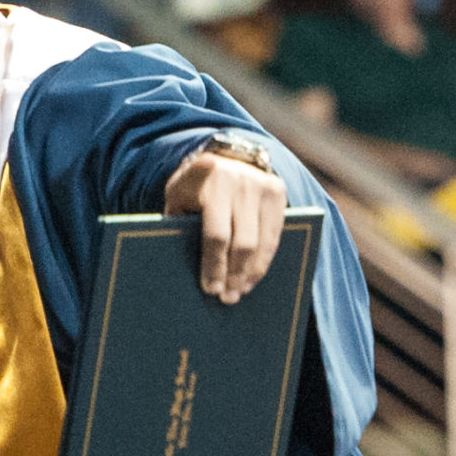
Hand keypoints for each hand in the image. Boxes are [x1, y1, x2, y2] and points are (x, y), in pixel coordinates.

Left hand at [164, 151, 286, 302]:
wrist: (225, 156)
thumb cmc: (194, 188)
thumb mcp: (178, 197)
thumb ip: (178, 222)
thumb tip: (181, 268)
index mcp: (206, 179)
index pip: (214, 233)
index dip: (213, 263)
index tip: (209, 289)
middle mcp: (237, 179)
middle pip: (240, 242)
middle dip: (232, 274)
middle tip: (225, 298)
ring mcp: (260, 184)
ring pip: (259, 241)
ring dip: (249, 272)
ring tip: (238, 292)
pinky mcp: (277, 191)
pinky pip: (274, 236)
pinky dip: (263, 261)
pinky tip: (251, 277)